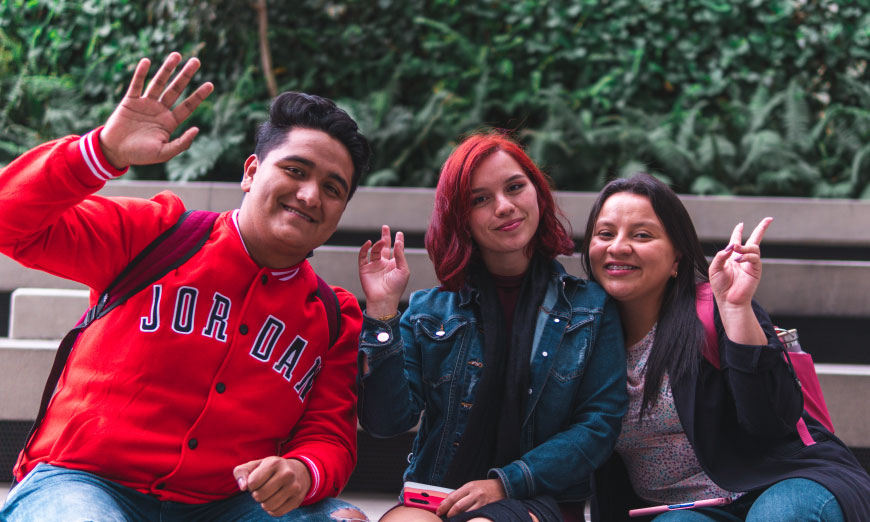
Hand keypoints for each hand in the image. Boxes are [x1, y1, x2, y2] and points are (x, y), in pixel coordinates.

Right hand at [99, 52, 213, 168]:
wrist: (115, 152)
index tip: (210, 84)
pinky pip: (136, 84)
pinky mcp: (130, 101)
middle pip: (176, 89)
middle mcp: (160, 110)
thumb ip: (181, 143)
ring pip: (158, 83)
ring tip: (177, 55)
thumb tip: (197, 129)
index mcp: (169, 122)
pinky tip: (147, 61)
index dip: (199, 95)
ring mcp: (145, 104)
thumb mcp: (164, 153)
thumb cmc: (140, 155)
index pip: (188, 106)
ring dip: (167, 69)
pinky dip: (141, 73)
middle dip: (186, 75)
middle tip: (196, 61)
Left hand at [233, 457, 310, 516]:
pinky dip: (272, 510)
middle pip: (259, 495)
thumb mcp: (256, 465)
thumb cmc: (271, 469)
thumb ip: (241, 472)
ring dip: (264, 503)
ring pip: (268, 506)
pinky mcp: (297, 500)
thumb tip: (243, 487)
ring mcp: (294, 488)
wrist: (300, 471)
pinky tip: (276, 500)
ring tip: (269, 495)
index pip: (252, 483)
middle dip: (256, 494)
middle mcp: (287, 474)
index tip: (258, 480)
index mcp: (274, 463)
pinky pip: (277, 513)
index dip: (250, 485)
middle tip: (263, 488)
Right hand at [358, 225, 409, 317]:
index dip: (398, 241)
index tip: (399, 233)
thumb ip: (400, 255)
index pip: (396, 250)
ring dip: (378, 244)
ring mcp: (374, 266)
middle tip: (385, 227)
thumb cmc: (396, 287)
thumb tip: (398, 241)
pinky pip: (363, 256)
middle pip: (384, 247)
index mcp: (394, 265)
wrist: (384, 299)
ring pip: (375, 250)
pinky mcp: (364, 269)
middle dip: (385, 237)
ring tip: (382, 241)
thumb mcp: (403, 269)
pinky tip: (369, 243)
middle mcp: (384, 264)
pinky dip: (364, 249)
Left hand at [436, 479, 505, 517]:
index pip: (452, 497)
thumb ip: (460, 493)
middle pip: (457, 506)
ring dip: (457, 518)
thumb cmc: (485, 487)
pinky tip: (464, 520)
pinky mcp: (487, 508)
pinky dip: (467, 518)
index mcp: (469, 486)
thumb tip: (446, 500)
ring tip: (453, 520)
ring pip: (465, 513)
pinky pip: (474, 515)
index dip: (444, 506)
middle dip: (449, 514)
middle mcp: (475, 493)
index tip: (439, 511)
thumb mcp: (472, 486)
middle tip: (444, 517)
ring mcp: (481, 501)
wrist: (502, 487)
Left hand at [708, 217, 772, 309]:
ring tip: (735, 249)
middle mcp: (743, 258)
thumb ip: (720, 256)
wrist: (728, 300)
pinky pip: (754, 258)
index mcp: (732, 257)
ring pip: (753, 247)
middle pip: (755, 239)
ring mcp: (751, 263)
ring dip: (744, 246)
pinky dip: (746, 256)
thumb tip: (730, 247)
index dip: (738, 232)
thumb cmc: (720, 286)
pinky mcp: (756, 270)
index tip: (741, 224)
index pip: (737, 240)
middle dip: (762, 229)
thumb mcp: (714, 268)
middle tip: (769, 219)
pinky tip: (738, 260)